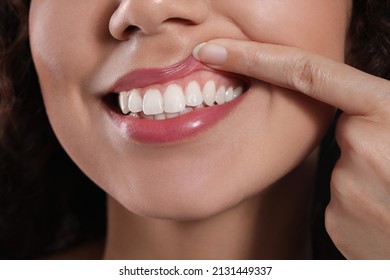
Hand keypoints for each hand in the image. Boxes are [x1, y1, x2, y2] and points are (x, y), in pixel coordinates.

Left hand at [193, 38, 389, 258]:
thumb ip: (381, 108)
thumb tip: (357, 112)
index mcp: (387, 111)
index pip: (304, 73)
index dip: (253, 57)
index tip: (212, 50)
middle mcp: (360, 146)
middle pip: (336, 131)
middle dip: (360, 141)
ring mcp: (346, 187)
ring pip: (339, 168)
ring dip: (365, 175)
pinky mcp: (336, 219)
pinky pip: (338, 200)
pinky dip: (359, 203)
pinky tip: (386, 214)